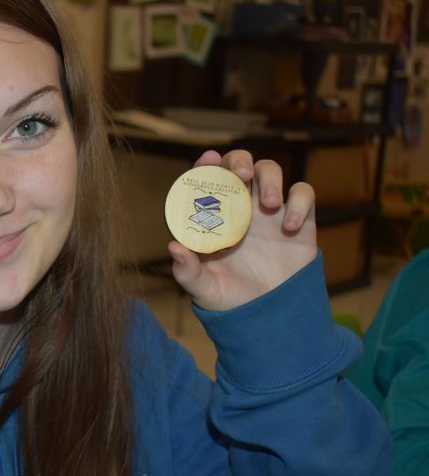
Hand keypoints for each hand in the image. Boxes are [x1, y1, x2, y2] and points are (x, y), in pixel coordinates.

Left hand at [168, 149, 316, 311]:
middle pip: (238, 165)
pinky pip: (303, 193)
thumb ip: (188, 272)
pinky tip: (289, 226)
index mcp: (213, 218)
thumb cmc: (230, 299)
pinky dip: (299, 202)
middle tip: (240, 173)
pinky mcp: (299, 219)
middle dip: (238, 161)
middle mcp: (239, 207)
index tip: (208, 159)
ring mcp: (269, 211)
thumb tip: (173, 247)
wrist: (270, 315)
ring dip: (270, 178)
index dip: (205, 165)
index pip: (206, 182)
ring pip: (270, 171)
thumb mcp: (204, 290)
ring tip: (270, 203)